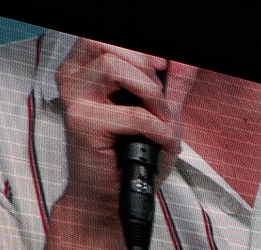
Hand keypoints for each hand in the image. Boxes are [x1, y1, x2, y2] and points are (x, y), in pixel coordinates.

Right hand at [54, 39, 196, 230]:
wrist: (109, 200)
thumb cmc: (127, 161)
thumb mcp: (158, 116)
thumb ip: (172, 85)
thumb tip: (187, 61)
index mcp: (85, 71)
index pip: (108, 38)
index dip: (140, 49)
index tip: (163, 67)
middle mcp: (74, 81)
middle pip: (110, 45)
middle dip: (146, 70)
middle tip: (159, 102)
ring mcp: (74, 100)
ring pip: (115, 68)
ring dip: (151, 95)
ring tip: (160, 120)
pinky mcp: (82, 123)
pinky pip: (133, 114)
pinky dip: (157, 129)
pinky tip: (158, 143)